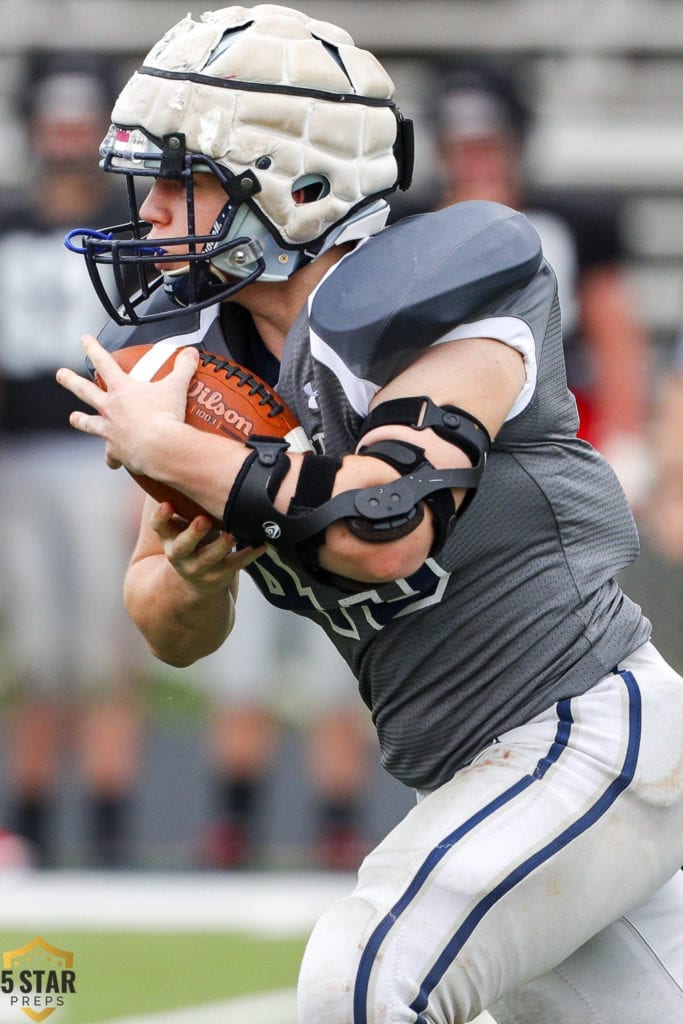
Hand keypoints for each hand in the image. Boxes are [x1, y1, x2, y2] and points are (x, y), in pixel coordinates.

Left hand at [56, 334, 198, 472]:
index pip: (103, 362)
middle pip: (84, 391)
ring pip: (88, 423)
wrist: (161, 448)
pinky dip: (112, 459)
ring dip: (80, 420)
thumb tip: (191, 353)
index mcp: (121, 390)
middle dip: (71, 381)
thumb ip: (183, 368)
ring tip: (73, 418)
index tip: (84, 339)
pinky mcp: (116, 451)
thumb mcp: (177, 387)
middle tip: (60, 374)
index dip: (93, 348)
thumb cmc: (165, 417)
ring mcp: (109, 431)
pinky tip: (113, 462)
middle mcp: (110, 409)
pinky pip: (110, 456)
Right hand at [150, 503, 265, 593]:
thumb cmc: (191, 538)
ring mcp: (198, 567)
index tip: (166, 504)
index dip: (161, 517)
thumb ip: (185, 499)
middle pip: (182, 546)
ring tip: (233, 534)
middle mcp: (179, 553)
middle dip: (192, 533)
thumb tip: (194, 454)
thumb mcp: (181, 522)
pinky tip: (261, 543)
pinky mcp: (219, 575)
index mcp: (169, 536)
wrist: (194, 578)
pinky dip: (249, 554)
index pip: (158, 527)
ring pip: (209, 558)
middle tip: (203, 520)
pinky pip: (235, 565)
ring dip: (221, 546)